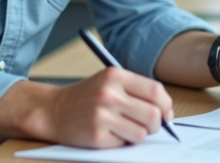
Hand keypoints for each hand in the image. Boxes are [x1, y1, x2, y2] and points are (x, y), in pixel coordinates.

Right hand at [0, 67, 172, 148]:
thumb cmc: (87, 96)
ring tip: (124, 128)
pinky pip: (124, 144)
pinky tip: (108, 133)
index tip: (167, 114)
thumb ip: (137, 91)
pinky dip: (121, 141)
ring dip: (138, 135)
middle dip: (156, 124)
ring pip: (141, 133)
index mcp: (115, 76)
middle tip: (148, 125)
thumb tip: (167, 112)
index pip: (155, 91)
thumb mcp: (110, 82)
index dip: (166, 105)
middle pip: (152, 115)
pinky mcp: (95, 136)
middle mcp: (109, 94)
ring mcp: (101, 116)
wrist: (53, 109)